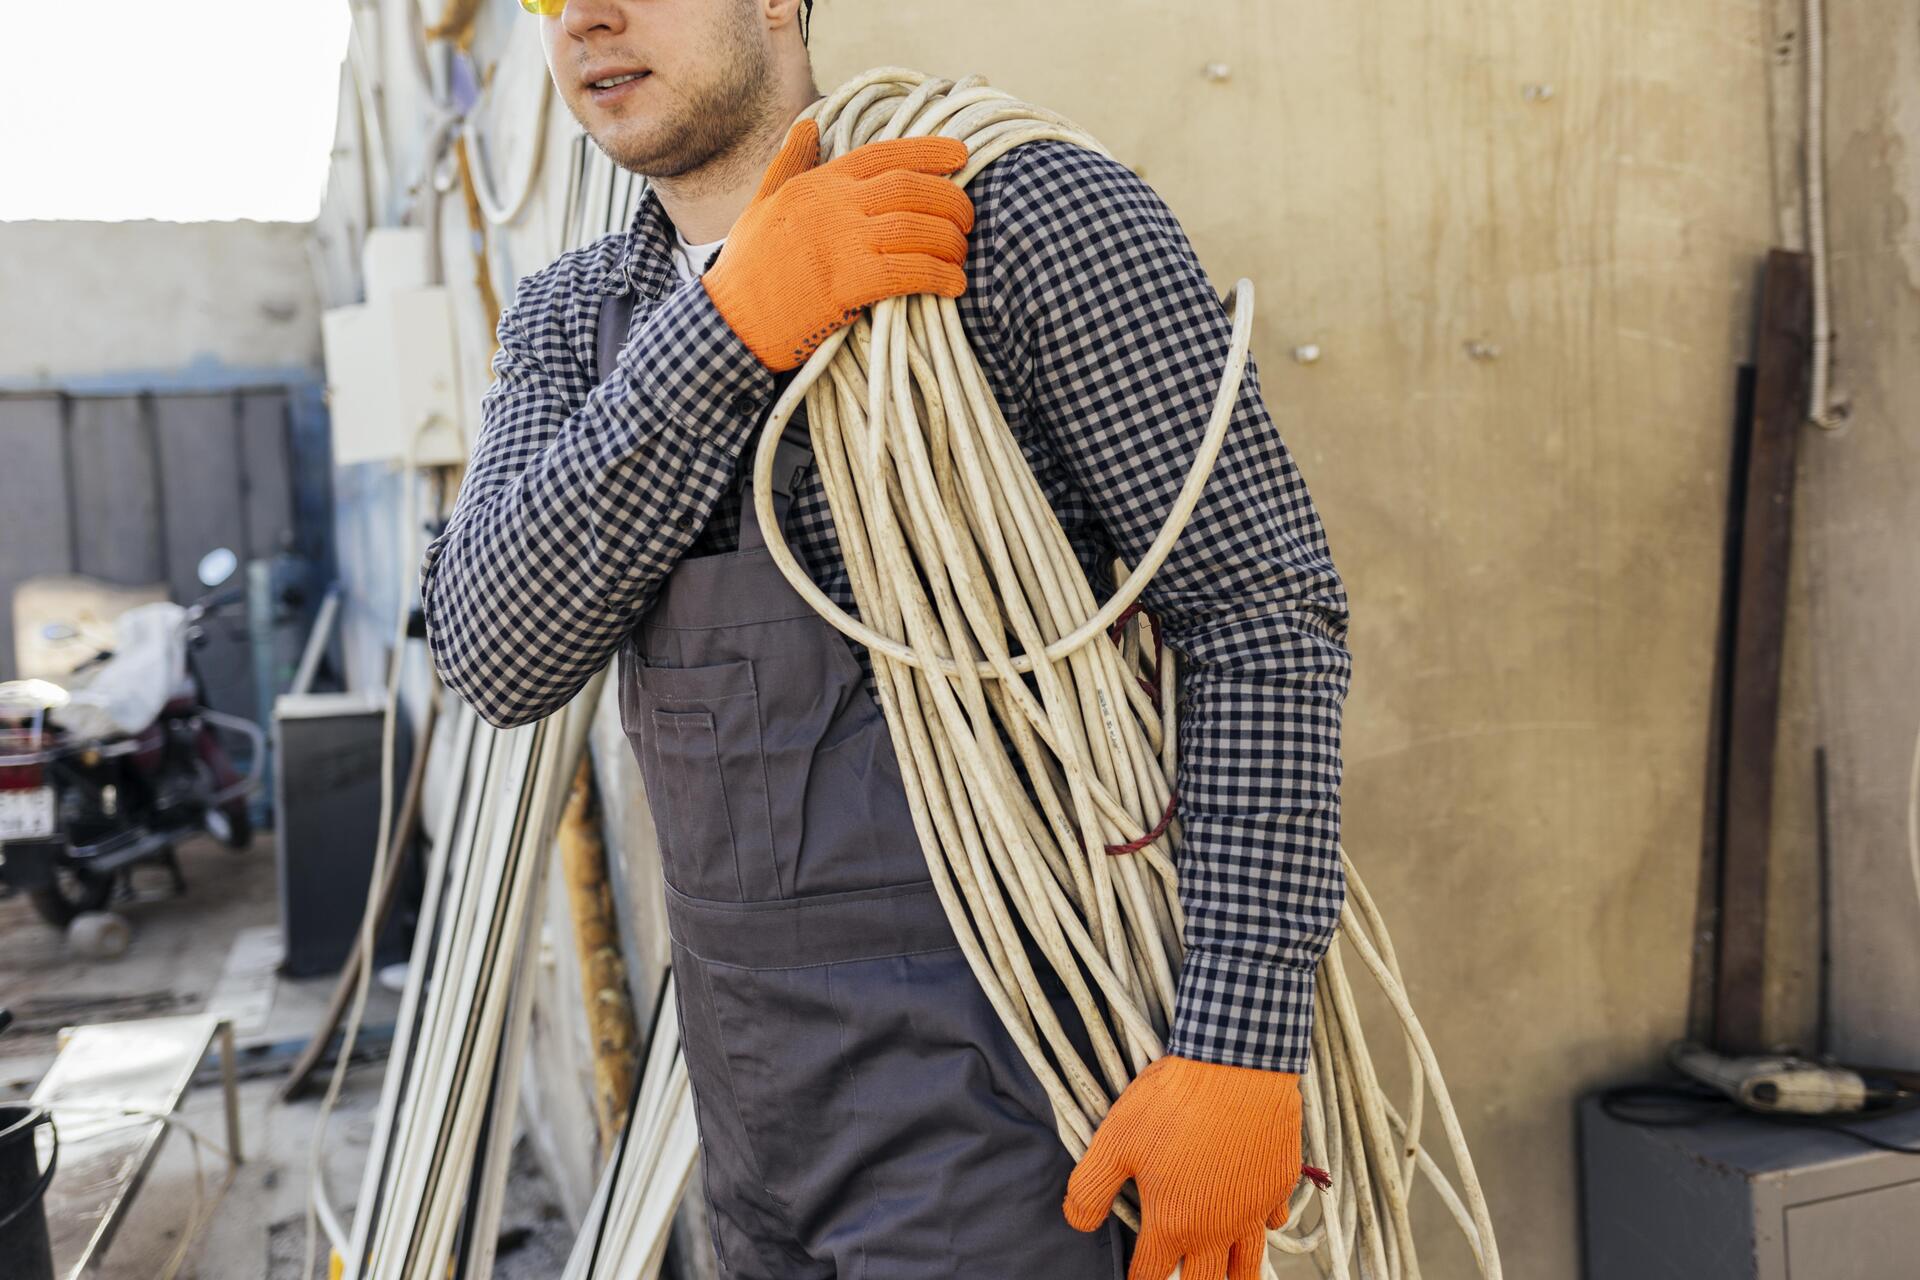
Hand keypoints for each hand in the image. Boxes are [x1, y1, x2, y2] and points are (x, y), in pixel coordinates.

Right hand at [701, 116, 974, 371]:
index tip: (961, 154)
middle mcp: (835, 205)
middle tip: (967, 220)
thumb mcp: (763, 202)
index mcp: (820, 182)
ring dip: (952, 243)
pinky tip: (954, 285)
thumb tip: (809, 125)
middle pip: (913, 189)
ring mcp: (843, 243)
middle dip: (952, 201)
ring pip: (919, 228)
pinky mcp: (849, 284)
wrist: (731, 321)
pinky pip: (911, 272)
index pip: (886, 154)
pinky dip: (940, 277)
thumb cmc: (747, 267)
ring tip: (961, 257)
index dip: (931, 151)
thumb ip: (791, 163)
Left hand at [1063, 1055, 1304, 1279]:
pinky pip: (1273, 1223)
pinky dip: (1261, 1227)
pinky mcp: (1279, 1186)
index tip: (1135, 1278)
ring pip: (1247, 1268)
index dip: (1138, 1279)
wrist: (1236, 1066)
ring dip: (1229, 1274)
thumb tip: (1078, 1222)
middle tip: (1176, 1270)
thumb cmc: (1174, 1101)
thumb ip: (1090, 1189)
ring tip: (1218, 1272)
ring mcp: (1253, 1211)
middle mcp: (1216, 1229)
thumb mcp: (1114, 1141)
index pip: (1150, 1275)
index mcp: (1173, 1224)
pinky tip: (1252, 1216)